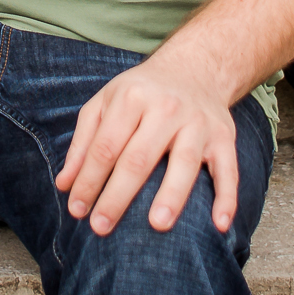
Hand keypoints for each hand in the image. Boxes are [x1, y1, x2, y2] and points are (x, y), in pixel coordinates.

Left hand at [55, 56, 240, 235]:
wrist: (195, 67)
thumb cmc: (142, 92)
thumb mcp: (105, 102)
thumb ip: (83, 142)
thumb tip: (65, 185)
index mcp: (132, 98)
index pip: (106, 146)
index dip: (89, 180)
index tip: (77, 210)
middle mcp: (166, 108)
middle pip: (139, 158)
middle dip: (118, 196)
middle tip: (101, 227)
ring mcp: (198, 122)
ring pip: (184, 162)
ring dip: (172, 195)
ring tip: (157, 225)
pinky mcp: (224, 136)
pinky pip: (228, 169)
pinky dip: (226, 197)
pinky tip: (219, 225)